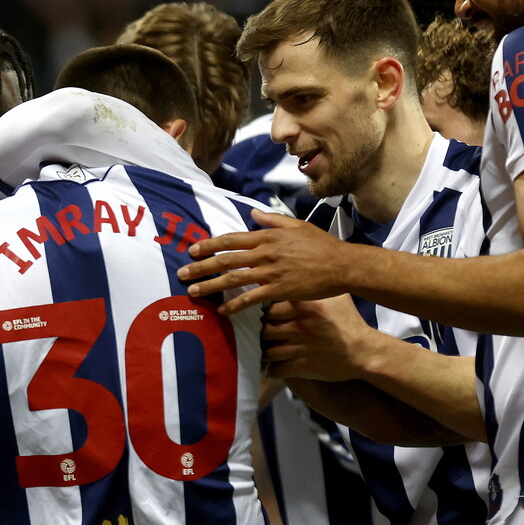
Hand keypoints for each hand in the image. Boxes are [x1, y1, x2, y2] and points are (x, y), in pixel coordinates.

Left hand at [176, 210, 348, 314]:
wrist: (342, 265)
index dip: (209, 245)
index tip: (192, 250)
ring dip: (210, 286)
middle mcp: (265, 253)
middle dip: (201, 266)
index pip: (231, 239)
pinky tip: (222, 312)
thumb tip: (252, 212)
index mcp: (267, 237)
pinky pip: (251, 298)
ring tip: (193, 292)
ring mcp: (271, 272)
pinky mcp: (279, 290)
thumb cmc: (321, 244)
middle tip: (181, 273)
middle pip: (225, 259)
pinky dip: (235, 305)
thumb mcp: (296, 226)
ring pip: (233, 279)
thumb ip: (272, 220)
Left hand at [262, 295, 376, 381]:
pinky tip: (275, 368)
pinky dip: (274, 371)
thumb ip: (318, 285)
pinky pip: (278, 369)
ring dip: (265, 353)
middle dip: (262, 333)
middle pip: (264, 329)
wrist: (364, 351)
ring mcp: (301, 347)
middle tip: (262, 335)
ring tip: (266, 352)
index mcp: (305, 306)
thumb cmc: (350, 321)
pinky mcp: (303, 366)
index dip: (264, 313)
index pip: (269, 307)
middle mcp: (300, 325)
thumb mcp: (337, 297)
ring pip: (268, 351)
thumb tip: (307, 271)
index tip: (265, 317)